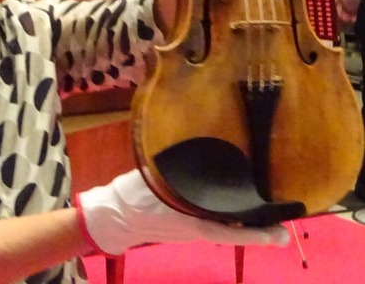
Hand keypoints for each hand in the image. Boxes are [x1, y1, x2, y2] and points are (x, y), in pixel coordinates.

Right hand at [75, 168, 289, 254]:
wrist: (114, 218)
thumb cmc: (132, 198)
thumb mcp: (152, 182)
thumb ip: (175, 176)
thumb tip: (195, 162)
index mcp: (190, 222)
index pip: (227, 232)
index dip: (253, 234)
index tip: (277, 235)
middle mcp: (195, 229)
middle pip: (232, 232)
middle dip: (257, 231)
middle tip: (283, 231)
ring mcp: (192, 229)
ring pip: (224, 228)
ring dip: (246, 225)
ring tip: (270, 220)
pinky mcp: (187, 226)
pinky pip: (214, 224)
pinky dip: (229, 219)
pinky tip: (237, 209)